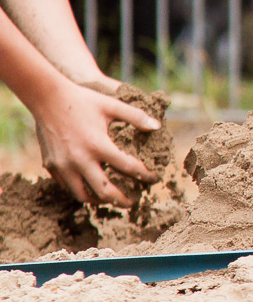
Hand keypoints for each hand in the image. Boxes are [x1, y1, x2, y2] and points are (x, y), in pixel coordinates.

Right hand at [33, 80, 158, 205]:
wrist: (47, 98)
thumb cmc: (83, 100)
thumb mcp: (112, 105)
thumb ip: (136, 116)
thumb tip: (157, 126)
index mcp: (98, 145)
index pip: (128, 167)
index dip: (145, 175)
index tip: (154, 179)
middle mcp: (79, 160)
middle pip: (104, 191)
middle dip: (122, 200)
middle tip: (133, 202)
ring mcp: (63, 166)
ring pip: (82, 194)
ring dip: (99, 200)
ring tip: (112, 199)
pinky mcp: (51, 166)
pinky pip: (67, 186)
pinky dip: (81, 190)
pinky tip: (91, 187)